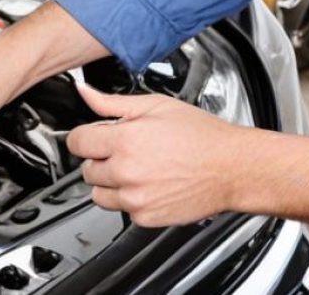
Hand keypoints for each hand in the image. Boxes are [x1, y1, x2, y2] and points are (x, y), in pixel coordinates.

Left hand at [67, 84, 250, 226]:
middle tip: (126, 151)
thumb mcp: (155, 106)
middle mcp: (125, 172)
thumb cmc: (201, 136)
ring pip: (99, 193)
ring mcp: (135, 198)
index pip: (76, 143)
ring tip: (137, 169)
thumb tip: (84, 92)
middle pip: (86, 169)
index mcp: (124, 140)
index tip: (96, 137)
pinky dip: (130, 199)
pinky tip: (150, 184)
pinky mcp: (145, 217)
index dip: (86, 137)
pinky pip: (122, 209)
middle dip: (100, 159)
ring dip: (110, 182)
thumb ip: (112, 102)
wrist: (232, 168)